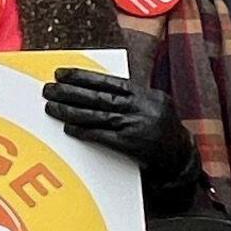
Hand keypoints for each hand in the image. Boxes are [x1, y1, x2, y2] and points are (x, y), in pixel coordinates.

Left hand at [40, 66, 189, 167]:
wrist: (180, 157)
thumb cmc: (162, 130)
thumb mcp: (153, 106)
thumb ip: (129, 97)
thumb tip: (93, 88)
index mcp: (147, 95)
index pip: (110, 82)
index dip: (84, 77)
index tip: (63, 74)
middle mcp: (143, 108)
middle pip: (99, 97)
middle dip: (71, 92)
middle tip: (49, 89)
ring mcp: (137, 126)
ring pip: (97, 115)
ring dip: (71, 111)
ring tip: (52, 107)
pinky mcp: (131, 145)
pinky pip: (102, 136)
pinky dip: (84, 131)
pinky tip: (68, 127)